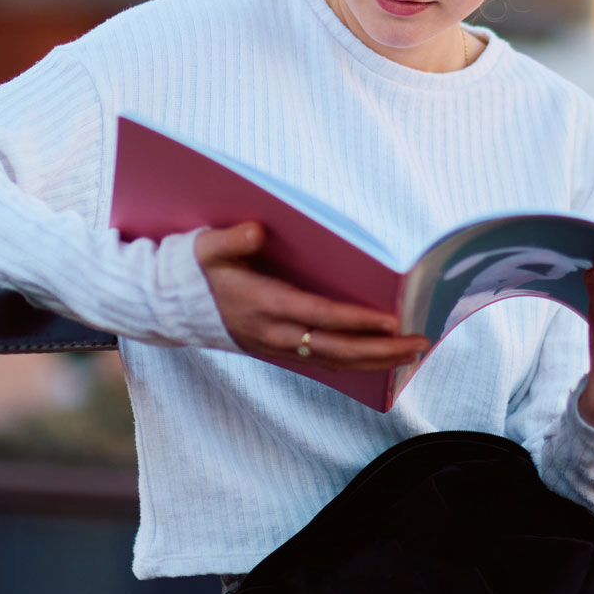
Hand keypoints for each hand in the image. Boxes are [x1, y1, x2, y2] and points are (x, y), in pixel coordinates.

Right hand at [194, 222, 429, 371]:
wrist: (172, 308)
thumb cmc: (194, 271)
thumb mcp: (206, 248)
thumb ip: (232, 239)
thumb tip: (257, 231)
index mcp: (265, 305)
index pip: (321, 316)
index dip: (356, 320)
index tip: (391, 321)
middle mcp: (275, 332)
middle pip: (338, 349)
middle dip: (382, 348)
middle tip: (420, 343)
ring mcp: (277, 346)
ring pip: (335, 362)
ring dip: (376, 360)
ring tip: (412, 353)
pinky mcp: (278, 351)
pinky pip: (324, 363)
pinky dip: (356, 363)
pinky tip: (380, 358)